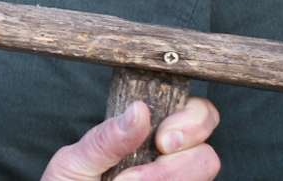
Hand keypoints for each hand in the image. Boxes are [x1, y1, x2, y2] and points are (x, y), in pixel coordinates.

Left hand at [40, 98, 220, 180]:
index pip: (196, 112)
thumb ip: (106, 139)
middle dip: (174, 166)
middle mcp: (169, 158)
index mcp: (147, 133)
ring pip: (203, 175)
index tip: (162, 141)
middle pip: (206, 154)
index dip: (191, 121)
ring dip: (162, 180)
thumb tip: (139, 109)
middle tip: (133, 177)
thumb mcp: (75, 161)